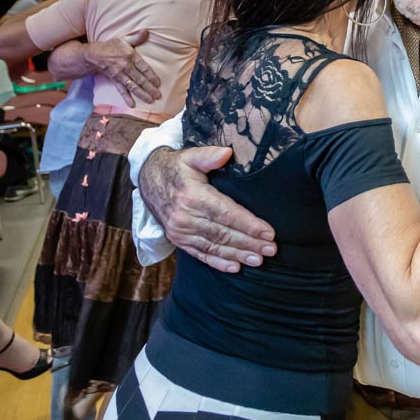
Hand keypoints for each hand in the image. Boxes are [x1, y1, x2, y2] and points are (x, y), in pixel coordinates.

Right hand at [84, 31, 161, 105]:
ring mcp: (119, 74)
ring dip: (142, 94)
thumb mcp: (123, 39)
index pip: (144, 68)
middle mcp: (125, 66)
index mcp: (130, 56)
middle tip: (158, 95)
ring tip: (150, 100)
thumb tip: (147, 31)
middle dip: (149, 88)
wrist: (93, 54)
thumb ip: (136, 37)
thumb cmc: (111, 47)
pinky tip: (132, 104)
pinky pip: (121, 90)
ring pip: (132, 86)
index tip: (158, 83)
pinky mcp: (114, 80)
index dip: (152, 76)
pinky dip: (126, 97)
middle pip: (140, 79)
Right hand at [139, 146, 277, 273]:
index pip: (226, 213)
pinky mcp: (178, 239)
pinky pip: (200, 254)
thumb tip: (227, 152)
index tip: (268, 233)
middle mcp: (185, 217)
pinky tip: (235, 267)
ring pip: (214, 246)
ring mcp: (180, 231)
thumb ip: (209, 155)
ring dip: (238, 254)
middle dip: (249, 243)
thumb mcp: (190, 156)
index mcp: (192, 196)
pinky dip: (218, 262)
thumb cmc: (176, 167)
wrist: (148, 180)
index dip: (249, 224)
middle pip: (223, 233)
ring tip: (259, 260)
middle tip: (271, 249)